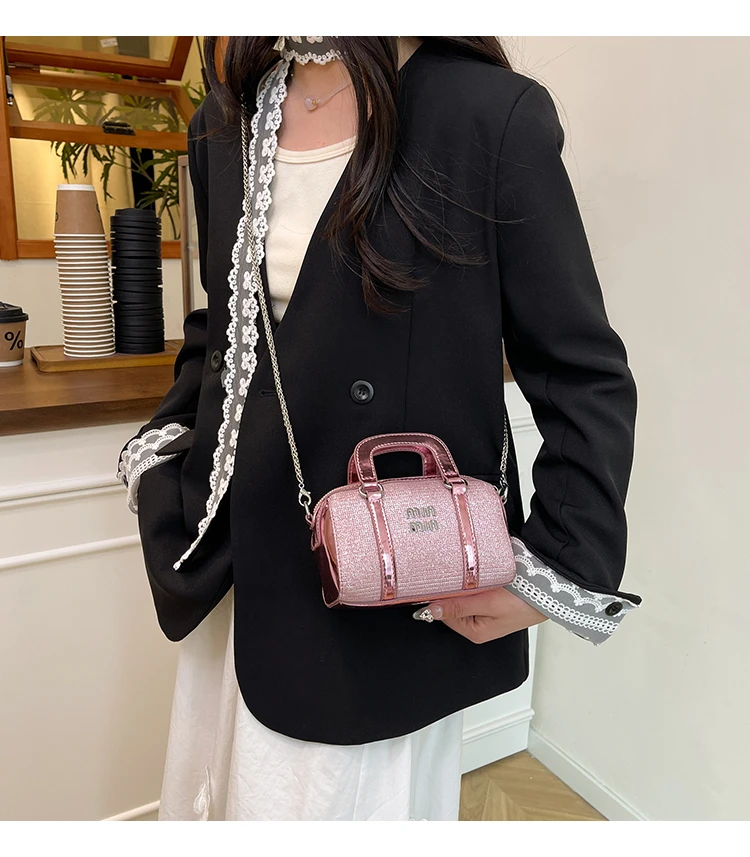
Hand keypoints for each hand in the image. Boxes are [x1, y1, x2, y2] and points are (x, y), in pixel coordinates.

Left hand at [413, 587, 547, 643]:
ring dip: (465, 584)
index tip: (443, 580)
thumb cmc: (523, 602)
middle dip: (454, 589)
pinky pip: (474, 591)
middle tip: (463, 575)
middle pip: (451, 604)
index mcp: (474, 632)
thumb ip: (458, 606)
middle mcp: (477, 625)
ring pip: (462, 596)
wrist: (548, 592)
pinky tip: (482, 576)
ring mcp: (484, 613)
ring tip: (476, 575)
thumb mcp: (487, 604)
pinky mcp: (491, 601)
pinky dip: (475, 582)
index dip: (441, 596)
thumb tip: (432, 610)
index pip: (443, 612)